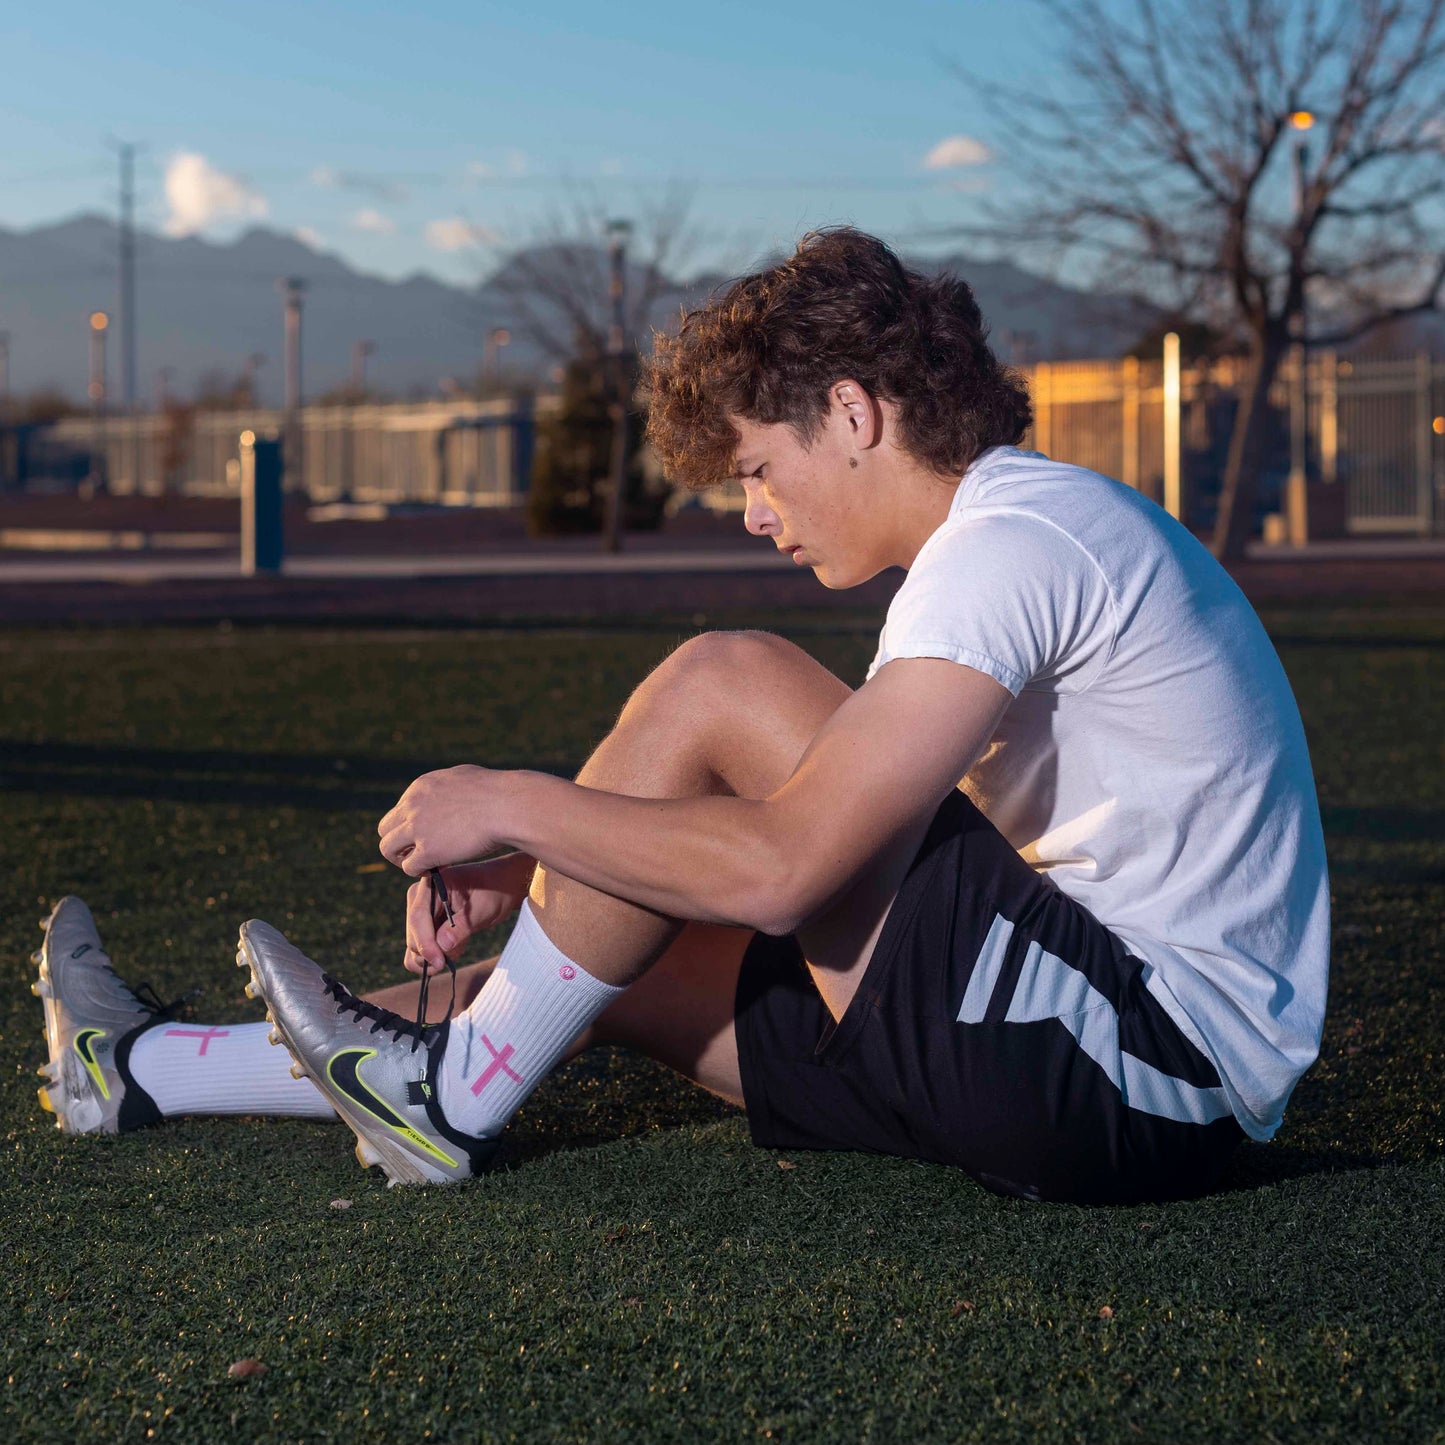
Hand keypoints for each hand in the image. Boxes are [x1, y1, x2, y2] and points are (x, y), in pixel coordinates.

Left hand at [378, 765, 499, 875]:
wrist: (506, 805)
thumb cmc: (496, 792)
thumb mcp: (463, 778)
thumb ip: (447, 788)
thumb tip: (446, 795)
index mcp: (420, 787)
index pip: (399, 811)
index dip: (410, 827)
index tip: (426, 836)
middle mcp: (412, 805)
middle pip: (385, 829)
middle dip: (399, 842)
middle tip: (417, 852)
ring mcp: (418, 828)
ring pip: (388, 849)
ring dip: (402, 858)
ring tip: (422, 864)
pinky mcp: (428, 850)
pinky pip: (409, 867)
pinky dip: (419, 871)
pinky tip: (435, 869)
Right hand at [403, 854, 535, 975]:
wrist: (499, 888)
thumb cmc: (493, 892)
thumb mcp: (483, 908)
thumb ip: (462, 926)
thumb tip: (441, 945)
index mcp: (431, 885)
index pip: (418, 917)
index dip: (425, 943)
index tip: (438, 962)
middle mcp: (420, 898)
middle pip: (413, 934)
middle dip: (432, 952)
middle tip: (458, 952)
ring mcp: (421, 913)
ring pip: (415, 946)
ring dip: (435, 956)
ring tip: (461, 944)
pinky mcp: (426, 927)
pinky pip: (421, 949)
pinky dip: (434, 957)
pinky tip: (454, 949)